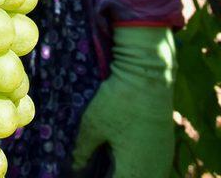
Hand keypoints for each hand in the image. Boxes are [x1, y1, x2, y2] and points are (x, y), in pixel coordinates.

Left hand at [72, 26, 175, 177]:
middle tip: (87, 169)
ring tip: (102, 165)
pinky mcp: (164, 148)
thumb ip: (83, 150)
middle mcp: (154, 171)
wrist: (149, 73)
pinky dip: (134, 168)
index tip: (77, 175)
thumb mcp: (93, 124)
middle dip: (108, 176)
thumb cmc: (119, 99)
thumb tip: (75, 167)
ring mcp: (162, 160)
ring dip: (122, 173)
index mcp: (135, 172)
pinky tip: (119, 160)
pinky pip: (149, 168)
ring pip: (141, 176)